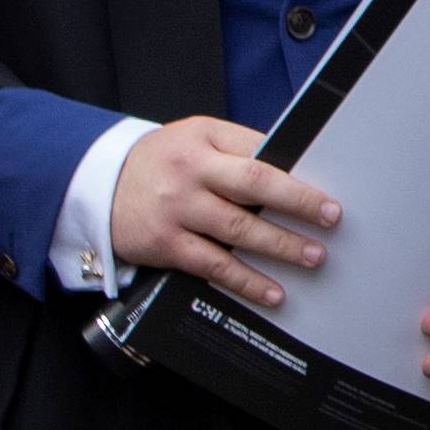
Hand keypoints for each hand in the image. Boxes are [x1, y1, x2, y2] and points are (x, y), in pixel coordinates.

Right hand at [110, 116, 339, 312]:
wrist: (97, 184)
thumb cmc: (161, 162)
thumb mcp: (195, 140)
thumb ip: (236, 152)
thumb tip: (293, 172)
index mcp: (204, 138)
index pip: (258, 151)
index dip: (295, 171)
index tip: (327, 189)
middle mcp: (192, 170)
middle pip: (254, 183)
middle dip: (298, 202)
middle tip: (331, 218)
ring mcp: (178, 208)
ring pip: (238, 228)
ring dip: (280, 245)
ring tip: (313, 257)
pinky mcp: (166, 243)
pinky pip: (213, 265)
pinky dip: (245, 281)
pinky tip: (272, 291)